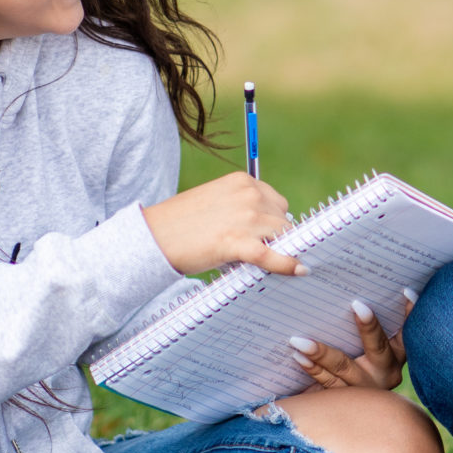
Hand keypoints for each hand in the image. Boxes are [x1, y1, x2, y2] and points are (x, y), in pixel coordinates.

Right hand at [141, 173, 304, 276]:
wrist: (153, 237)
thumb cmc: (182, 223)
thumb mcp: (217, 202)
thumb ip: (243, 208)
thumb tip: (271, 231)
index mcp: (242, 181)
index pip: (277, 202)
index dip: (274, 222)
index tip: (273, 236)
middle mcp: (248, 195)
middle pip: (283, 220)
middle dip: (276, 237)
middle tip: (262, 252)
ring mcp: (245, 218)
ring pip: (283, 236)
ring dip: (279, 250)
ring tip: (264, 262)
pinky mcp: (238, 242)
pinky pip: (273, 255)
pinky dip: (287, 264)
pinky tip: (299, 270)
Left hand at [290, 294, 410, 391]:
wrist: (366, 416)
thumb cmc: (365, 363)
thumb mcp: (380, 348)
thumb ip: (378, 326)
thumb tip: (377, 290)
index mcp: (398, 356)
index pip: (407, 330)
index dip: (409, 312)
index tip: (405, 291)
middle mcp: (385, 373)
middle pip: (377, 347)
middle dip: (369, 326)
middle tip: (357, 306)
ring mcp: (364, 388)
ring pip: (343, 368)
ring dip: (322, 353)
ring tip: (300, 341)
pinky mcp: (344, 400)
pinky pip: (326, 384)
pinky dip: (312, 369)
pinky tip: (298, 357)